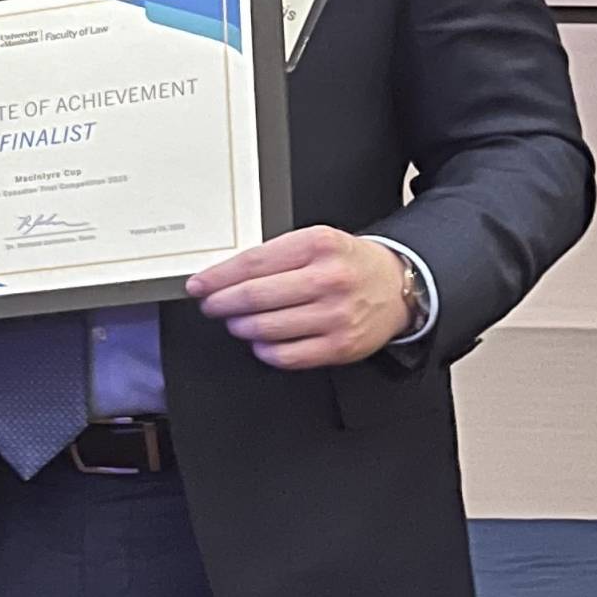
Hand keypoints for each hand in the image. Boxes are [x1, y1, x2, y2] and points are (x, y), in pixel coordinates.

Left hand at [187, 226, 411, 369]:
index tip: (199, 285)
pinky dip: (265, 350)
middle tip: (211, 305)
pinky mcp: (342, 346)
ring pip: (267, 328)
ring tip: (236, 321)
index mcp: (317, 245)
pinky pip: (288, 355)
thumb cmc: (348, 263)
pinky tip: (260, 342)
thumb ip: (275, 255)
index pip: (252, 263)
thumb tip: (225, 275)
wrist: (397, 286)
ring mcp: (336, 315)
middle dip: (222, 303)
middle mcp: (328, 279)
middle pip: (255, 296)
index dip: (218, 277)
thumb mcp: (315, 241)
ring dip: (240, 326)